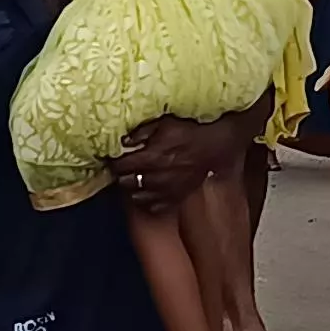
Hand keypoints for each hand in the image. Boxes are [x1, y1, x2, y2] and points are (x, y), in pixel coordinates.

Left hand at [110, 113, 247, 209]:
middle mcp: (155, 177)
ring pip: (136, 197)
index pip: (120, 166)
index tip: (114, 159)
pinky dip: (147, 201)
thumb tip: (124, 141)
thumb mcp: (165, 124)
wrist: (215, 147)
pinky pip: (153, 207)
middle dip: (121, 175)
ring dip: (133, 189)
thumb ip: (142, 132)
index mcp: (150, 157)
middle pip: (125, 183)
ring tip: (135, 180)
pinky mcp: (175, 198)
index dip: (114, 162)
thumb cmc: (190, 132)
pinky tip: (148, 192)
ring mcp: (165, 190)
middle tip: (124, 168)